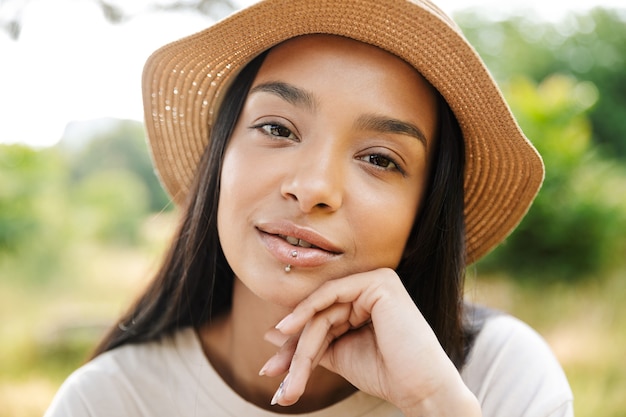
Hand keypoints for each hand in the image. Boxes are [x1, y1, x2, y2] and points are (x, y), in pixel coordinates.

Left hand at [259, 268, 480, 415]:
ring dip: (299, 344)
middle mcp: (371, 287)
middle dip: (293, 347)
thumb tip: (272, 332)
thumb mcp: (339, 354)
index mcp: (365, 302)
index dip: (295, 345)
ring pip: (322, 310)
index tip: (272, 370)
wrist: (419, 388)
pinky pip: (331, 295)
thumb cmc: (385, 373)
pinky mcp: (379, 282)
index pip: (321, 319)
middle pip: (319, 314)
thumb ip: (309, 341)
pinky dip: (307, 312)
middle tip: (271, 373)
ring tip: (283, 373)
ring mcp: (376, 281)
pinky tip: (287, 331)